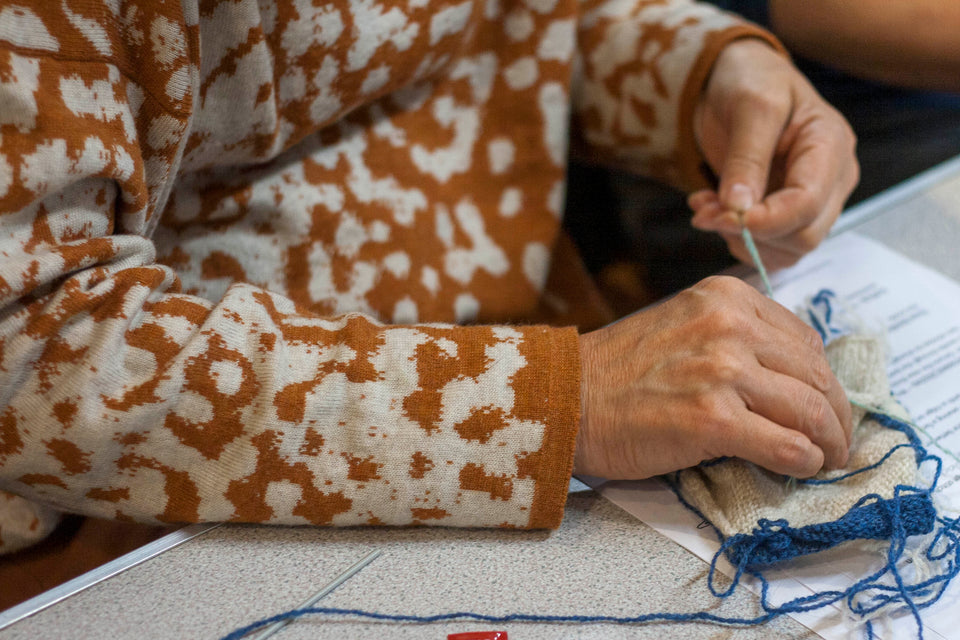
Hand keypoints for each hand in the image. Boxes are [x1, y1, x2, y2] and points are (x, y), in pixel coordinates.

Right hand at [574, 276, 852, 478]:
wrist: (564, 398)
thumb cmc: (616, 371)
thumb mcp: (681, 325)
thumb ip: (733, 336)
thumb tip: (789, 377)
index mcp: (725, 297)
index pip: (803, 339)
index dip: (821, 378)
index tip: (824, 404)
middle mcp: (729, 325)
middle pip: (815, 373)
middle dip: (837, 414)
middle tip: (839, 440)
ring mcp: (722, 370)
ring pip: (812, 409)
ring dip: (830, 441)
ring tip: (828, 458)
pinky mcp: (713, 419)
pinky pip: (788, 444)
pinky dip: (805, 460)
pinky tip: (801, 467)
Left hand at [688, 39, 858, 268]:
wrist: (738, 79)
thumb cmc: (751, 79)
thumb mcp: (749, 104)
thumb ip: (746, 158)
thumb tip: (739, 209)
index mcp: (831, 146)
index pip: (808, 203)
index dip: (766, 220)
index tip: (721, 215)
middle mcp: (832, 180)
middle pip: (803, 236)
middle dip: (749, 232)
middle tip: (704, 211)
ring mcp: (813, 200)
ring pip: (787, 250)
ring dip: (738, 239)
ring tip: (704, 207)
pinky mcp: (788, 214)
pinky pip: (769, 247)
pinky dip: (735, 238)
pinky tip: (712, 210)